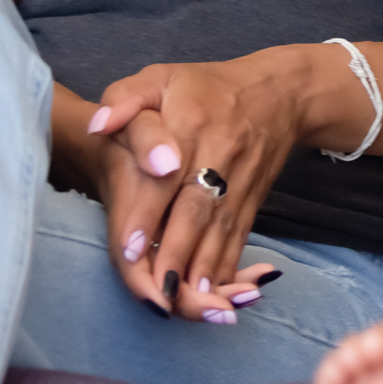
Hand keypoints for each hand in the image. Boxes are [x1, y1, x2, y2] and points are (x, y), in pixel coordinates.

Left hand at [90, 52, 305, 321]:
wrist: (282, 92)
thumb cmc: (208, 88)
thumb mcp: (162, 77)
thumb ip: (126, 99)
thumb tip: (100, 126)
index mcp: (193, 125)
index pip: (168, 175)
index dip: (149, 213)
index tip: (131, 248)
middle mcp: (222, 157)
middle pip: (197, 211)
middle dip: (175, 255)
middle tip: (154, 294)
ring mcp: (241, 182)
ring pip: (221, 231)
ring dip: (202, 271)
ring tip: (183, 306)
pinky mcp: (254, 200)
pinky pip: (240, 238)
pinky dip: (227, 269)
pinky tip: (214, 297)